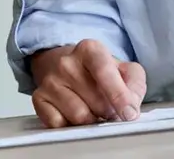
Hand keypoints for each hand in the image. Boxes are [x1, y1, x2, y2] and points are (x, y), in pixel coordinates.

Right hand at [28, 40, 145, 127]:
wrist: (67, 66)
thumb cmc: (100, 71)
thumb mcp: (125, 68)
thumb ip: (134, 83)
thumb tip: (131, 106)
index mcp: (90, 49)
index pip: (105, 73)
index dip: (119, 96)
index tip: (129, 114)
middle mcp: (67, 63)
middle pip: (96, 101)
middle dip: (109, 111)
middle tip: (111, 108)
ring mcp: (50, 81)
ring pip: (79, 116)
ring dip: (92, 120)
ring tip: (94, 110)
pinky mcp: (38, 98)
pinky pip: (59, 124)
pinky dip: (71, 125)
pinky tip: (75, 113)